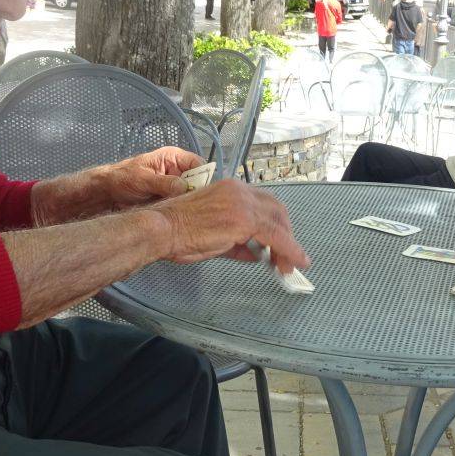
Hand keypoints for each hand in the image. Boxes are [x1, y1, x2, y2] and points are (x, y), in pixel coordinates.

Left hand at [89, 147, 203, 209]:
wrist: (108, 193)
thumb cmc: (122, 178)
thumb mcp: (143, 179)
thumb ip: (164, 183)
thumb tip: (184, 187)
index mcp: (173, 158)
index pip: (198, 164)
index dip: (203, 177)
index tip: (201, 191)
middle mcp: (177, 170)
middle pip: (198, 181)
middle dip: (196, 193)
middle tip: (192, 205)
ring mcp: (174, 185)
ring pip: (191, 194)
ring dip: (188, 203)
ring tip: (185, 212)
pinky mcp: (170, 198)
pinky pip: (182, 203)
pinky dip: (181, 209)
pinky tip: (179, 216)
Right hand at [149, 180, 309, 273]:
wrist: (161, 229)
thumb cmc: (177, 233)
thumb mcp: (214, 236)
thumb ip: (237, 244)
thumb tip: (256, 254)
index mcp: (230, 190)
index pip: (263, 204)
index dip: (275, 225)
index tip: (279, 244)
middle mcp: (240, 191)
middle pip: (277, 210)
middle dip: (285, 234)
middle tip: (286, 256)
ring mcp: (243, 203)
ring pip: (279, 223)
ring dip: (288, 245)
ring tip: (288, 265)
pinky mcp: (245, 219)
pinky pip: (276, 236)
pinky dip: (289, 250)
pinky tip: (293, 262)